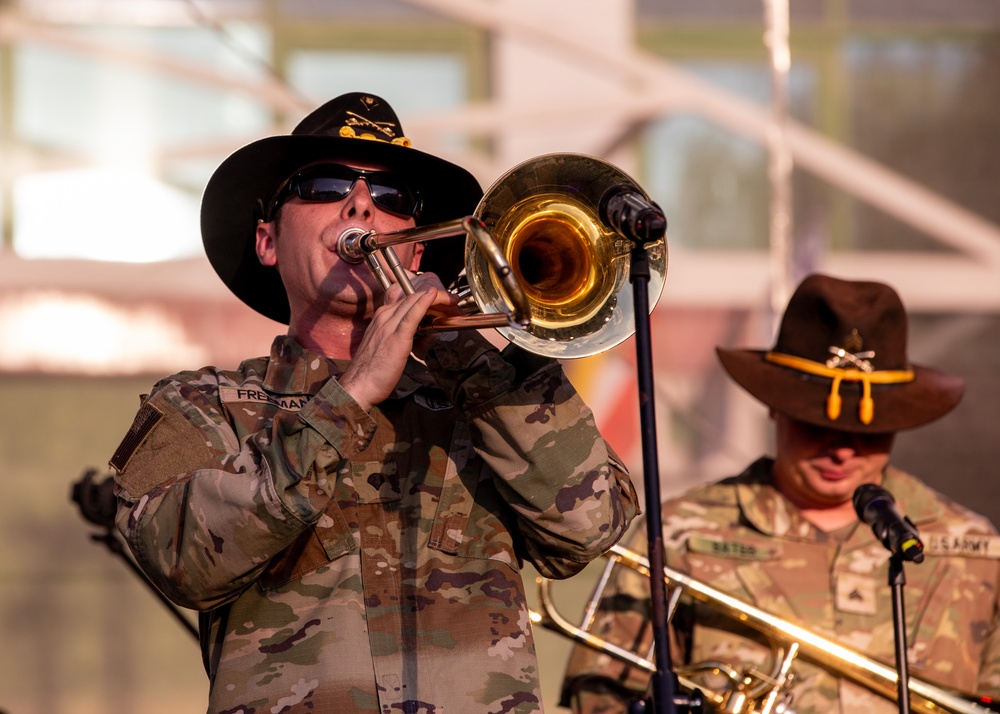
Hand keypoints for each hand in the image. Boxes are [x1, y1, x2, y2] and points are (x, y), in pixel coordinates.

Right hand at [339, 272, 457, 409]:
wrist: (359, 385)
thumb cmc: (372, 370)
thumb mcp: (385, 345)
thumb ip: (401, 336)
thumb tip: (422, 333)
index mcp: (381, 317)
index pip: (404, 297)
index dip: (423, 295)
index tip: (438, 299)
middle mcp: (384, 317)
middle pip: (411, 296)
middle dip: (434, 295)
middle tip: (451, 300)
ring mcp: (388, 325)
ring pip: (412, 301)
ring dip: (435, 297)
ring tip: (451, 299)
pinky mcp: (396, 337)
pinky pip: (412, 315)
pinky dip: (423, 303)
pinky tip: (433, 295)